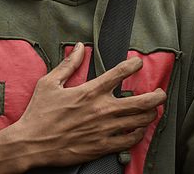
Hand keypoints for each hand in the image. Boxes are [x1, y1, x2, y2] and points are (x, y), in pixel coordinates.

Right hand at [0, 42, 166, 169]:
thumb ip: (68, 65)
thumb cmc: (39, 113)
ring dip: (151, 114)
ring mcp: (104, 129)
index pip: (118, 74)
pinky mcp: (103, 146)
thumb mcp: (49, 83)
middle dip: (157, 96)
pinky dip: (139, 134)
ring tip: (153, 111)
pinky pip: (130, 140)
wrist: (32, 143)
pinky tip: (138, 130)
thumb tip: (78, 48)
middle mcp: (101, 110)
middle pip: (141, 101)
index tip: (138, 64)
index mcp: (88, 92)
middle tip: (160, 93)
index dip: (132, 66)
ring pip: (140, 121)